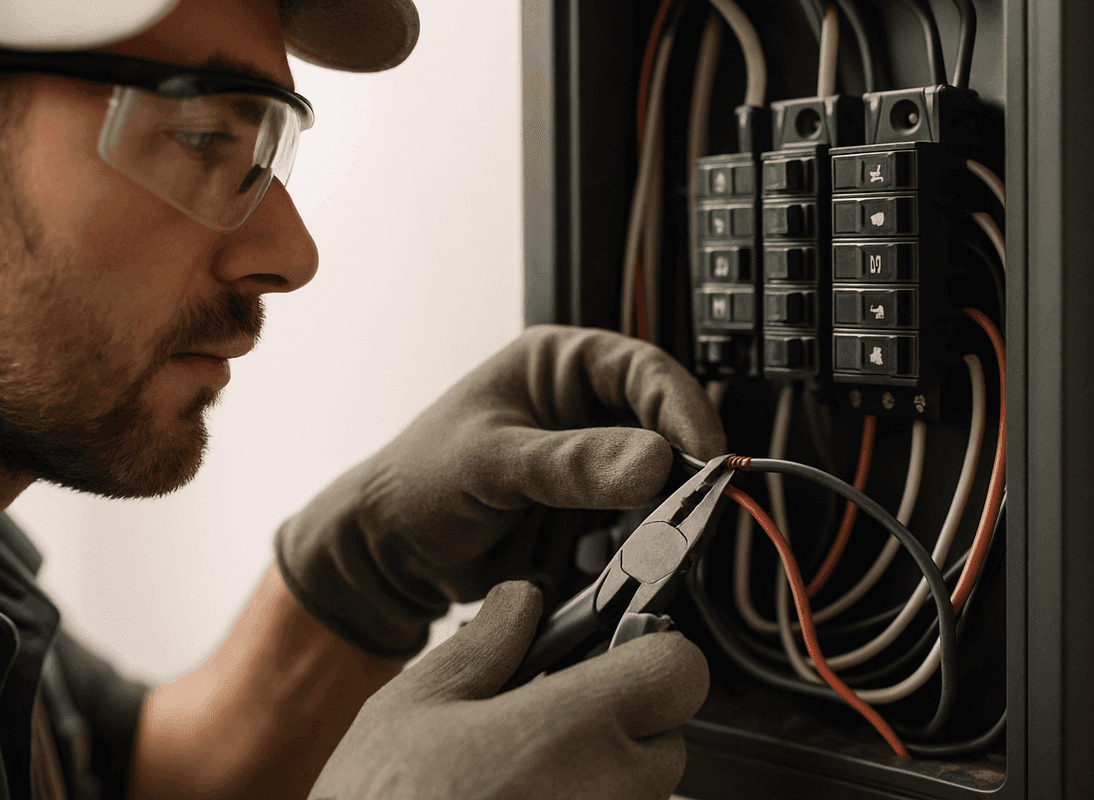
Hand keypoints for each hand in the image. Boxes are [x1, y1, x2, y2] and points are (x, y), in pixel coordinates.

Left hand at [276, 325, 726, 658]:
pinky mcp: (592, 516)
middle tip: (700, 503)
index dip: (682, 409)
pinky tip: (647, 558)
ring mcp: (591, 466)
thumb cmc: (418, 481)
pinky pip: (640, 526)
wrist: (388, 553)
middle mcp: (582, 410)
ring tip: (674, 536)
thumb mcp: (489, 462)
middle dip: (686, 463)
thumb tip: (653, 462)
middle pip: (664, 425)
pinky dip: (649, 543)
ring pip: (660, 479)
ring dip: (672, 508)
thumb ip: (568, 464)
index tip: (705, 453)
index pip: (643, 371)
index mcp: (557, 366)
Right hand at [308, 581, 710, 799]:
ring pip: (642, 791)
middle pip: (665, 736)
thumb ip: (486, 645)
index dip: (651, 649)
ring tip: (523, 774)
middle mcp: (608, 793)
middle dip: (620, 719)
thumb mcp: (414, 706)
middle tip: (550, 718)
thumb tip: (521, 604)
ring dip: (601, 774)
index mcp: (570, 731)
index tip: (619, 648)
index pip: (679, 671)